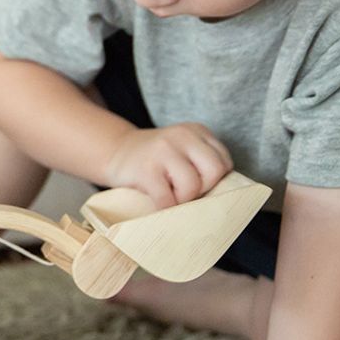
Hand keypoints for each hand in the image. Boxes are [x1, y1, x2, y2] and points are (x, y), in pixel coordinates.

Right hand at [103, 123, 231, 208]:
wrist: (115, 152)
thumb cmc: (155, 160)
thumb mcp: (183, 151)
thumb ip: (202, 164)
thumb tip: (221, 199)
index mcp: (196, 131)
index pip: (224, 162)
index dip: (213, 180)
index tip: (195, 183)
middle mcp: (182, 135)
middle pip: (215, 171)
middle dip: (203, 189)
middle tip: (184, 191)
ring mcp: (162, 150)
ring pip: (193, 187)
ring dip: (181, 200)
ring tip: (168, 193)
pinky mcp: (146, 169)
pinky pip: (167, 199)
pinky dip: (164, 208)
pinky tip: (155, 200)